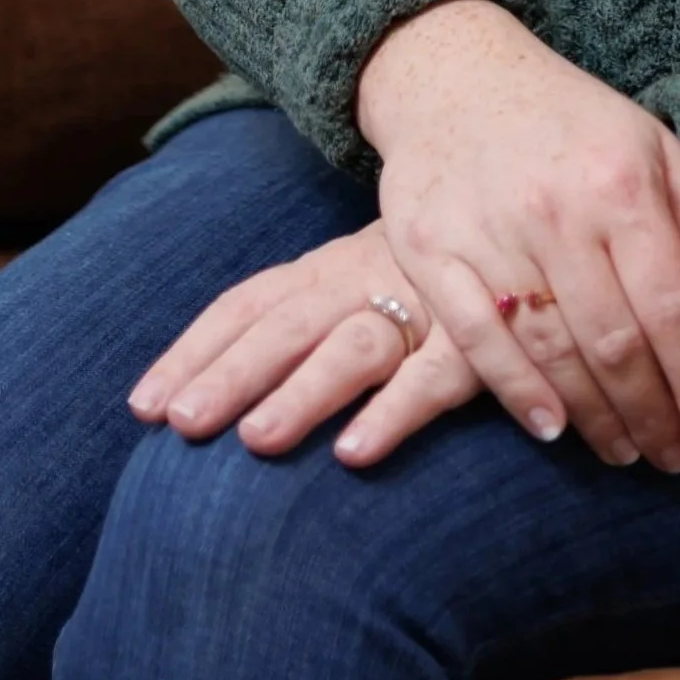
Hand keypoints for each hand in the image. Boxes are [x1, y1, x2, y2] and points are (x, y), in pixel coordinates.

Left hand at [126, 227, 479, 462]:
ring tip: (256, 439)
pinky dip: (393, 412)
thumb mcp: (364, 283)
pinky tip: (355, 455)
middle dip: (230, 371)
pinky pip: (434, 378)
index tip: (142, 407)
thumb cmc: (434, 275)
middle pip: (286, 323)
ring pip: (353, 344)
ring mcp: (424, 304)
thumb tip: (212, 393)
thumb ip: (304, 324)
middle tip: (180, 423)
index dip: (195, 351)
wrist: (538, 224)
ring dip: (303, 391)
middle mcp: (367, 279)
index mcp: (330, 267)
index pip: (248, 304)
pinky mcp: (479, 340)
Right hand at [354, 0, 679, 475]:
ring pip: (553, 350)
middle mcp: (557, 209)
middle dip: (655, 415)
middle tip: (677, 459)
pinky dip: (517, 392)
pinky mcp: (432, 248)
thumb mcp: (660, 154)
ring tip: (627, 453)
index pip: (674, 307)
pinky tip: (553, 428)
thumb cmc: (576, 124)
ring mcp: (489, 230)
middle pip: (616, 342)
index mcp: (622, 182)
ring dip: (596, 418)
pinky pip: (479, 338)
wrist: (458, 75)